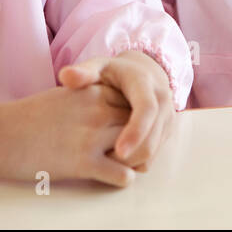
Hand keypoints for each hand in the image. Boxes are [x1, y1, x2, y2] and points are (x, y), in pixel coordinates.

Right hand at [0, 83, 139, 187]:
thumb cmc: (29, 116)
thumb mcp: (66, 96)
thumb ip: (91, 99)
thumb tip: (109, 109)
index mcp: (94, 90)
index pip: (134, 103)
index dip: (135, 118)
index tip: (128, 129)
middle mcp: (98, 110)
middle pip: (140, 126)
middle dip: (140, 140)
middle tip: (132, 153)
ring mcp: (93, 136)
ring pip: (138, 150)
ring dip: (135, 160)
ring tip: (124, 165)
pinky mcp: (84, 163)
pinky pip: (123, 175)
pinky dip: (122, 179)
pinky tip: (111, 177)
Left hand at [59, 49, 174, 171]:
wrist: (143, 73)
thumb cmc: (114, 73)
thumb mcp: (99, 67)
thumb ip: (83, 73)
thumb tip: (65, 76)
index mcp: (146, 84)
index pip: (146, 110)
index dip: (134, 131)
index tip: (118, 150)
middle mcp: (163, 101)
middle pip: (152, 138)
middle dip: (130, 155)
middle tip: (103, 163)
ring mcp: (167, 119)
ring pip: (152, 152)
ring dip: (130, 162)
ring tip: (104, 161)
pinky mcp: (165, 133)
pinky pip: (151, 156)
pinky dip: (134, 163)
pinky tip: (113, 160)